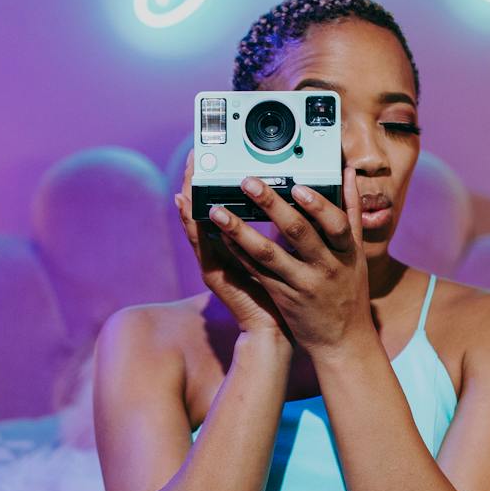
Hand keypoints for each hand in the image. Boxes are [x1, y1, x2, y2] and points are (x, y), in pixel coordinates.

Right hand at [174, 150, 293, 345]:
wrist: (277, 334)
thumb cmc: (290, 295)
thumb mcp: (292, 253)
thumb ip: (292, 228)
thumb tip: (303, 196)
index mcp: (240, 244)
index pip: (223, 206)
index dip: (216, 181)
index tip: (214, 155)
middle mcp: (224, 250)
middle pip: (206, 209)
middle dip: (198, 181)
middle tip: (194, 156)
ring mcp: (216, 263)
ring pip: (198, 225)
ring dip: (191, 198)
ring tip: (186, 174)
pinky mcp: (215, 277)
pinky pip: (202, 248)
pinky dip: (193, 227)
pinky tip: (188, 207)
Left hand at [200, 166, 373, 356]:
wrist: (342, 340)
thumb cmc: (351, 291)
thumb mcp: (357, 253)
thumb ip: (350, 212)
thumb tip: (348, 172)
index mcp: (347, 252)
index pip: (336, 223)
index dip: (317, 205)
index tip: (297, 186)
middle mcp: (325, 267)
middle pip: (298, 232)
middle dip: (272, 205)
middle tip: (249, 183)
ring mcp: (302, 284)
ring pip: (268, 253)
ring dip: (241, 230)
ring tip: (218, 211)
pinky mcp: (282, 296)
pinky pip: (257, 271)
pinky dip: (240, 253)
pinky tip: (223, 236)